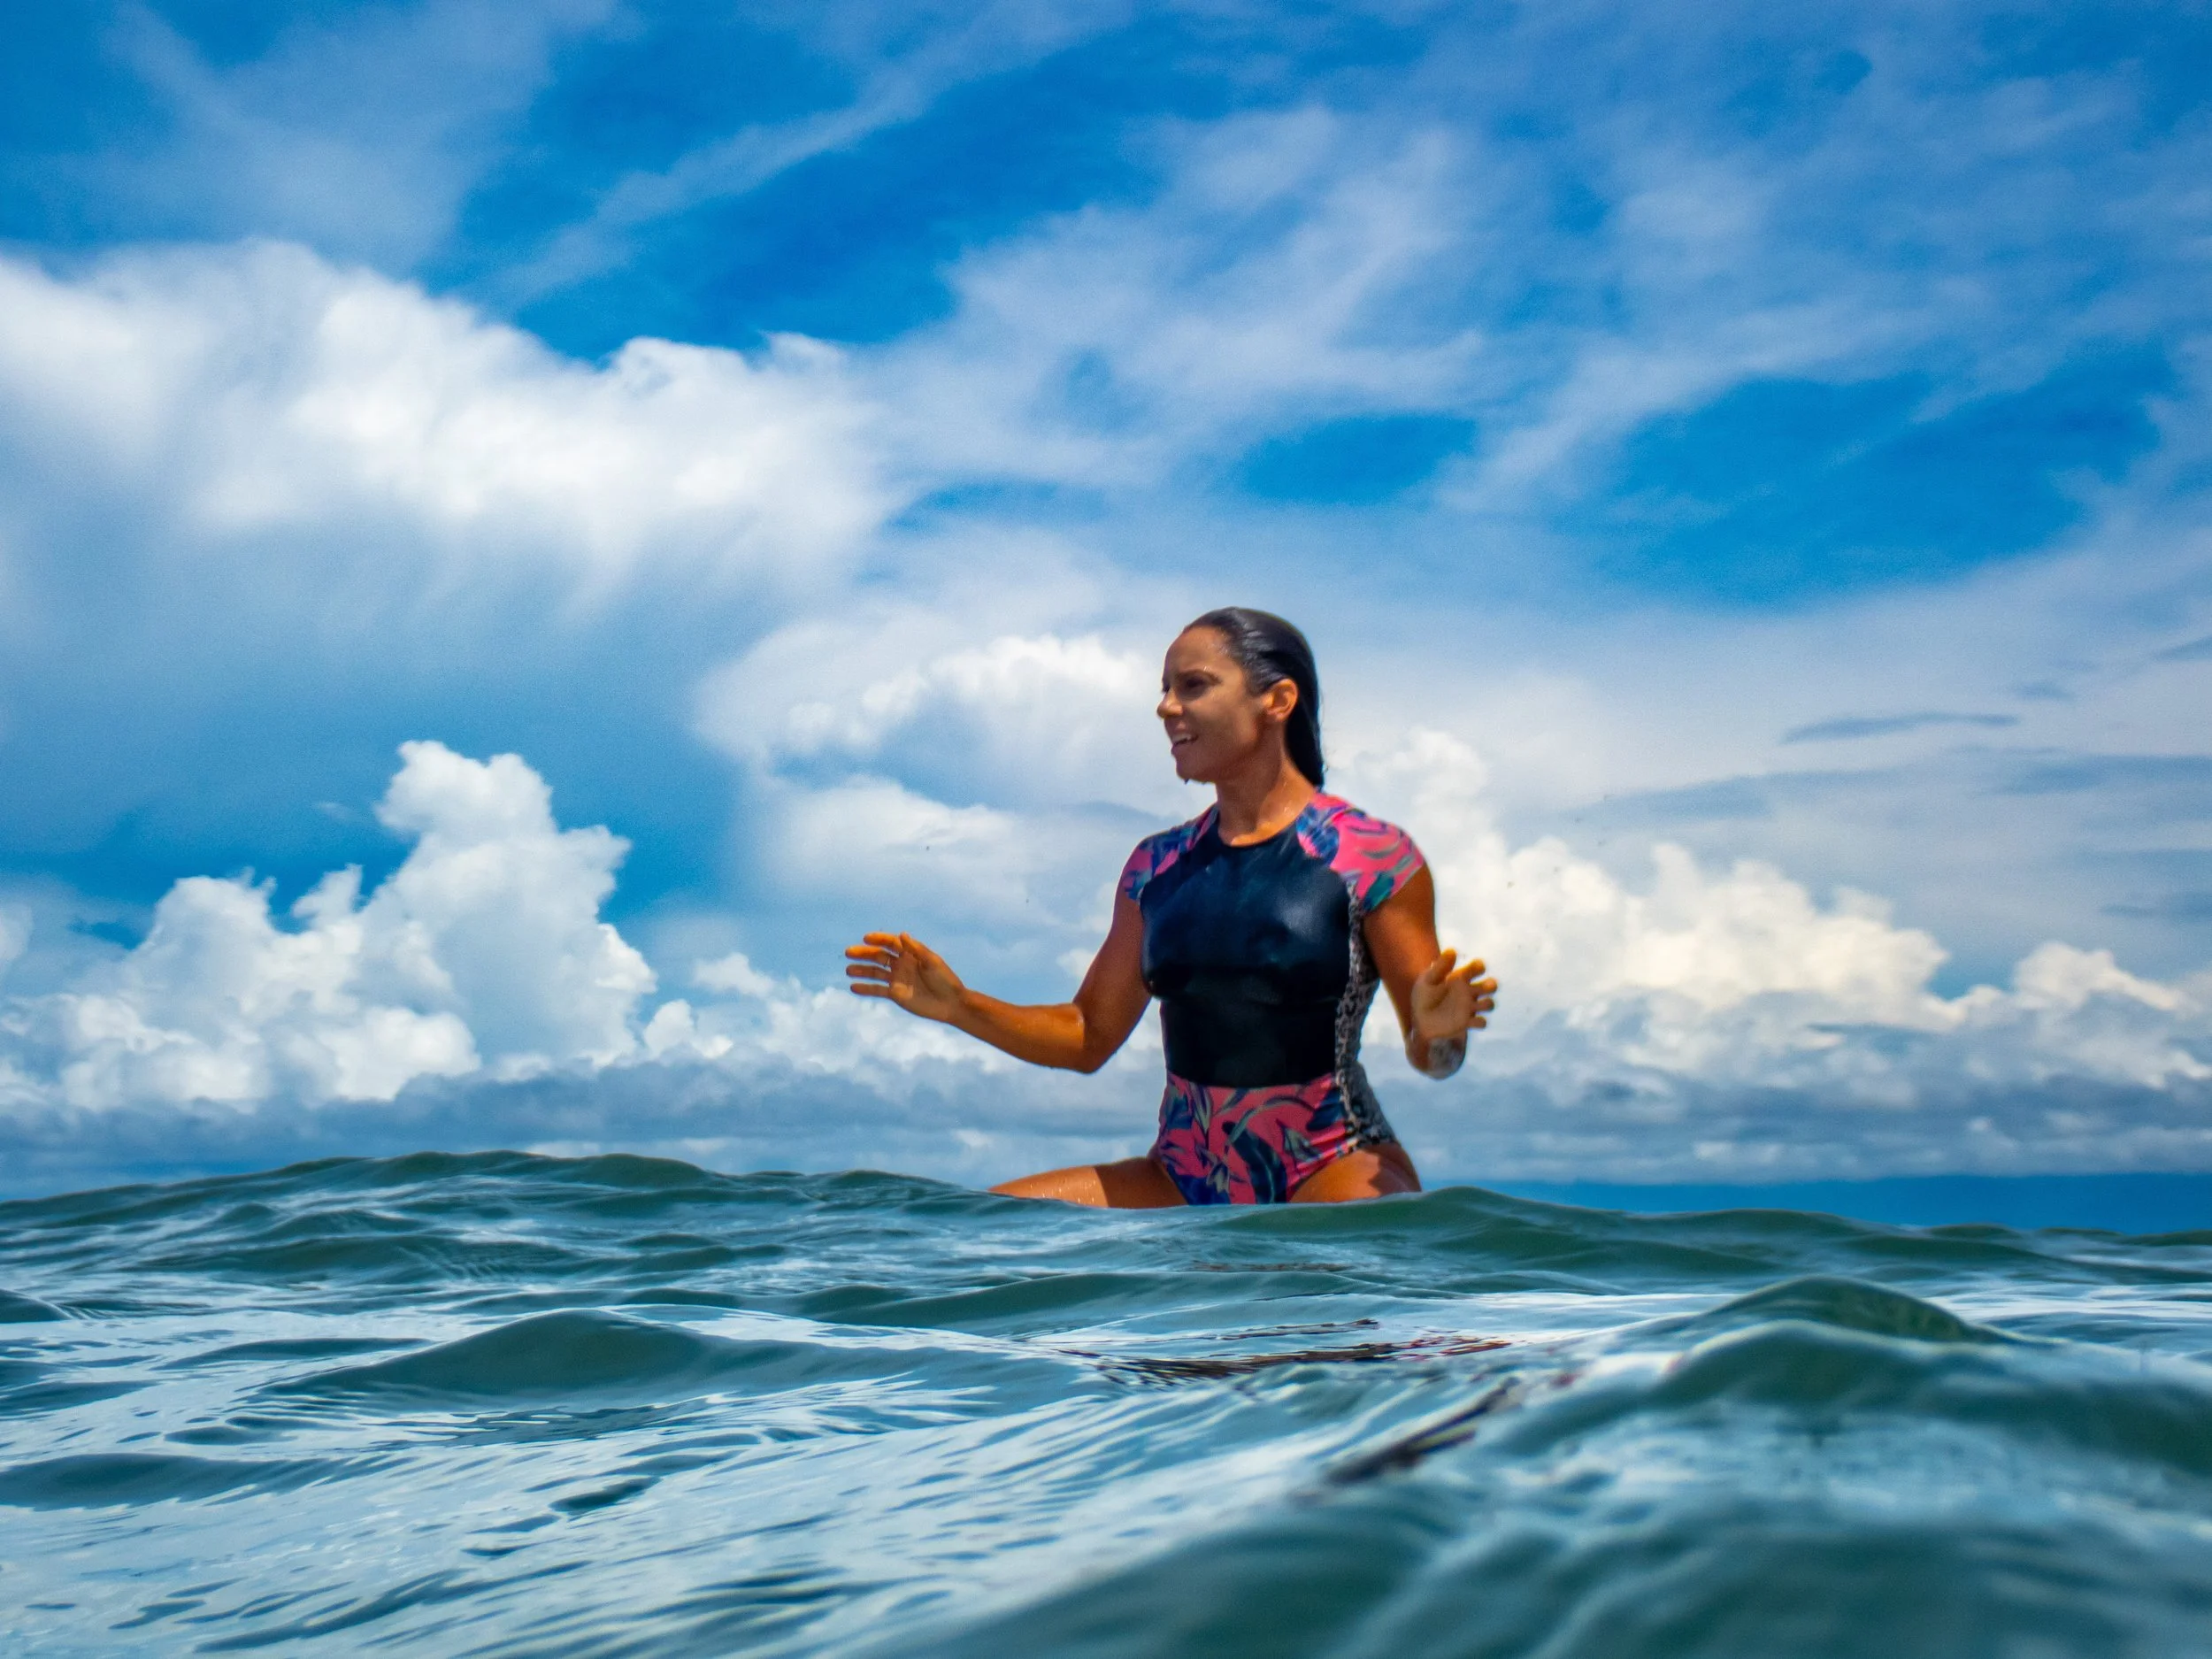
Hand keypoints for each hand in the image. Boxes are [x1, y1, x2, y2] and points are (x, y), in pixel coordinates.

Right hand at [844, 932, 968, 1023]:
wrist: (950, 1003)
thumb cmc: (945, 980)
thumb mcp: (931, 962)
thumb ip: (916, 949)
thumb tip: (902, 934)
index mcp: (910, 954)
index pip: (891, 943)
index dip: (878, 939)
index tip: (866, 938)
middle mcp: (902, 964)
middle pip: (879, 956)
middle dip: (864, 954)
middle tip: (849, 952)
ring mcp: (898, 979)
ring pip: (875, 972)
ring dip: (861, 970)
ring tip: (848, 970)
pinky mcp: (896, 994)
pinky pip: (878, 990)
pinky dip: (866, 988)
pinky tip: (853, 987)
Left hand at [1409, 949, 1496, 1043]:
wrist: (1419, 1019)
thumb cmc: (1424, 995)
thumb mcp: (1428, 979)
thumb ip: (1440, 966)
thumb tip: (1452, 950)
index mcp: (1460, 978)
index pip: (1477, 968)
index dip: (1479, 966)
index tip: (1472, 969)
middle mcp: (1468, 992)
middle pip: (1490, 985)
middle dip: (1491, 985)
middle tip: (1486, 986)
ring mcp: (1469, 1007)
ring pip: (1489, 1004)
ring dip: (1488, 1003)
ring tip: (1477, 1005)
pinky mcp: (1467, 1023)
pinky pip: (1482, 1022)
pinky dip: (1480, 1022)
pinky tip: (1468, 1020)